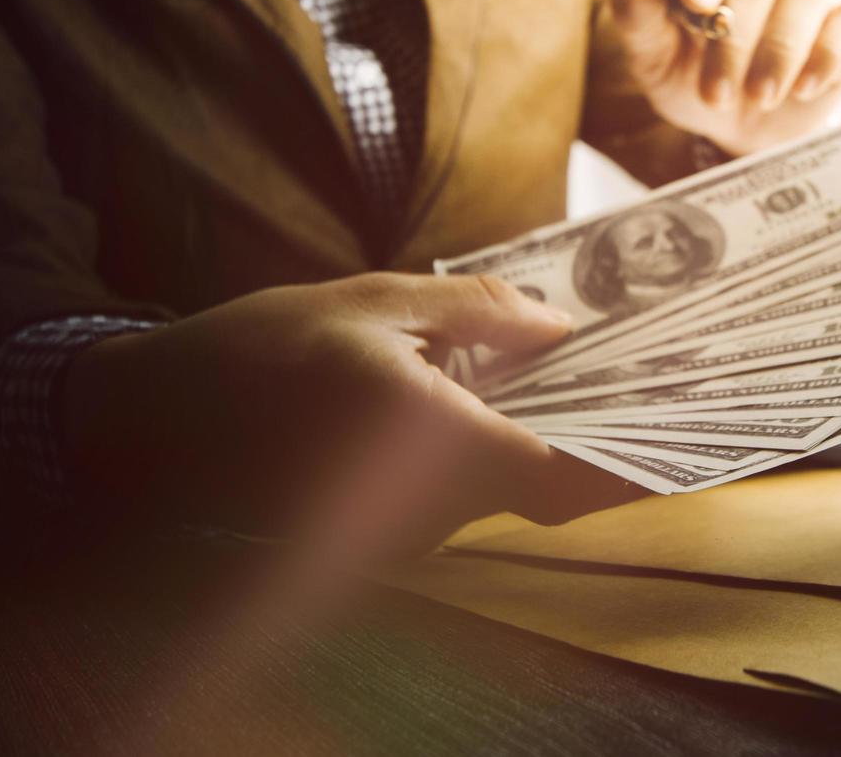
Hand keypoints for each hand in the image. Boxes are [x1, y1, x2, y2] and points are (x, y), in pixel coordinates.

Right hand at [62, 273, 649, 558]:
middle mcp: (428, 509)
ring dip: (534, 436)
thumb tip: (560, 328)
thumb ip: (479, 314)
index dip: (636, 466)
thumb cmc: (256, 354)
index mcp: (434, 447)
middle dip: (593, 433)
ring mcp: (401, 534)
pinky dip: (482, 451)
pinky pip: (454, 494)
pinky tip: (492, 395)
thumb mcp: (372, 304)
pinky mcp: (376, 536)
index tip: (691, 440)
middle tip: (642, 373)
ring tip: (576, 366)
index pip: (567, 481)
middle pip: (541, 483)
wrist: (148, 425)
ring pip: (498, 487)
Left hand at [608, 0, 840, 155]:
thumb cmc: (694, 82)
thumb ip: (640, 18)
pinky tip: (804, 88)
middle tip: (716, 93)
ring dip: (779, 51)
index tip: (697, 2)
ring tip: (759, 98)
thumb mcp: (655, 59)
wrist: (738, 129)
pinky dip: (827, 56)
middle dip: (735, 39)